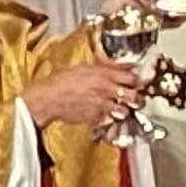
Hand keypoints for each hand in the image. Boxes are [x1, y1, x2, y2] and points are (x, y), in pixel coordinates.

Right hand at [24, 61, 143, 131]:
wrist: (49, 97)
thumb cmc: (63, 81)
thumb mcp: (85, 67)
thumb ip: (104, 67)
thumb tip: (120, 66)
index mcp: (103, 74)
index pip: (131, 77)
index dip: (136, 81)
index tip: (136, 84)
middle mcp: (105, 89)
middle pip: (133, 95)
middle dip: (136, 98)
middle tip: (134, 99)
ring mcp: (101, 105)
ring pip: (124, 110)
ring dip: (124, 110)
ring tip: (120, 109)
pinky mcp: (96, 118)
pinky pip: (110, 120)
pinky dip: (111, 119)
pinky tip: (106, 116)